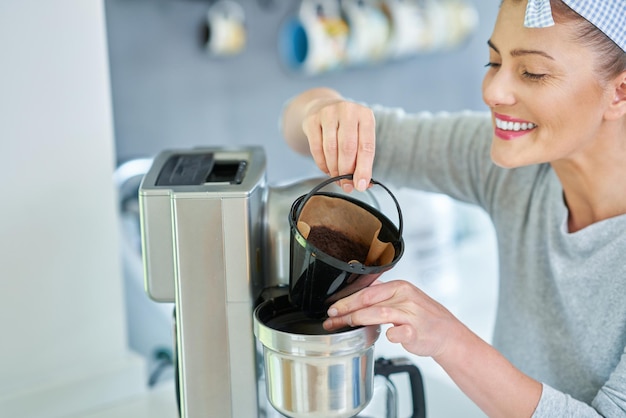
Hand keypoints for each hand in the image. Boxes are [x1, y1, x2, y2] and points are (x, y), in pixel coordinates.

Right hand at [295, 90, 375, 191]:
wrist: (323, 107)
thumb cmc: (347, 127)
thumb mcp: (360, 136)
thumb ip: (363, 159)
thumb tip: (364, 184)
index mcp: (365, 115)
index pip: (366, 146)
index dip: (364, 169)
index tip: (361, 186)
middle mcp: (348, 111)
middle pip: (347, 148)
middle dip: (346, 172)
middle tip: (346, 185)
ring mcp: (328, 113)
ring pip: (331, 149)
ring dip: (334, 169)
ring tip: (337, 178)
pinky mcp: (312, 120)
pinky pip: (316, 148)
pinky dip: (322, 164)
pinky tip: (327, 169)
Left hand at [323, 280, 459, 358]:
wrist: (446, 333)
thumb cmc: (422, 317)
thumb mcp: (403, 298)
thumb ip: (381, 296)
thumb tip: (355, 296)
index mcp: (399, 287)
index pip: (367, 291)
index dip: (347, 300)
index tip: (332, 308)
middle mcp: (404, 298)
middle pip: (369, 301)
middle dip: (347, 310)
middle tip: (332, 319)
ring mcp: (411, 314)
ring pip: (380, 313)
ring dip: (359, 319)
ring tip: (346, 325)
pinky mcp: (416, 331)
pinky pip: (401, 332)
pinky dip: (392, 334)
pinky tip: (386, 336)